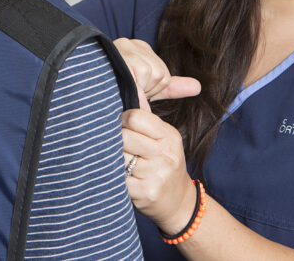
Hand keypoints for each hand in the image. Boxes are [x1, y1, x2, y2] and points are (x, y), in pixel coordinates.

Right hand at [113, 38, 200, 106]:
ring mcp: (120, 48)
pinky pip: (137, 78)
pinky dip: (132, 91)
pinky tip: (117, 90)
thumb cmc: (115, 94)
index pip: (161, 75)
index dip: (150, 91)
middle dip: (146, 91)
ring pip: (150, 75)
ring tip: (116, 90)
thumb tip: (198, 87)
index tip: (138, 94)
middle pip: (159, 74)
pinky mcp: (116, 55)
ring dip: (137, 92)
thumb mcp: (147, 90)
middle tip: (125, 94)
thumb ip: (170, 87)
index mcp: (138, 48)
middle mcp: (129, 44)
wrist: (85, 100)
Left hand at [121, 106, 197, 234]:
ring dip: (113, 159)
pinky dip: (114, 177)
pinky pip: (118, 178)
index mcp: (169, 137)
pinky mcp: (145, 193)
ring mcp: (156, 175)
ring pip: (118, 157)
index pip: (134, 117)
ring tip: (120, 162)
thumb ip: (147, 120)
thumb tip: (132, 92)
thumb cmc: (165, 164)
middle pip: (124, 136)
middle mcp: (166, 155)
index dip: (122, 120)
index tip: (121, 127)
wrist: (179, 202)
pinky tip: (121, 177)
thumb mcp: (165, 139)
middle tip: (119, 146)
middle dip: (116, 140)